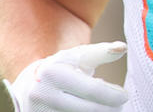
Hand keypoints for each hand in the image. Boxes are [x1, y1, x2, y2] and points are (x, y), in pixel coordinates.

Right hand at [5, 41, 127, 111]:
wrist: (28, 87)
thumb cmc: (61, 68)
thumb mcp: (78, 57)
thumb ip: (102, 52)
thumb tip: (123, 47)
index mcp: (52, 74)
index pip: (91, 90)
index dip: (112, 95)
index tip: (124, 96)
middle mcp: (43, 95)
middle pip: (89, 110)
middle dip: (110, 109)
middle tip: (119, 106)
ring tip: (105, 107)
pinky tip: (91, 110)